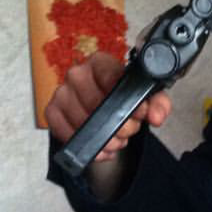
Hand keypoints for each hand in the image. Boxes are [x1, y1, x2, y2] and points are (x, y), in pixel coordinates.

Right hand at [43, 51, 172, 162]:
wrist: (105, 108)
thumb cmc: (124, 98)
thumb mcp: (148, 98)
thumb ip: (158, 104)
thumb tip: (155, 116)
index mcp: (100, 63)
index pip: (109, 75)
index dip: (127, 99)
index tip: (139, 113)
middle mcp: (77, 74)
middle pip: (96, 104)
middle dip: (119, 125)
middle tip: (129, 130)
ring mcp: (62, 92)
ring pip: (83, 123)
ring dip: (105, 140)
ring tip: (117, 139)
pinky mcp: (52, 111)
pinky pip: (66, 133)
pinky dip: (88, 147)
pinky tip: (102, 148)